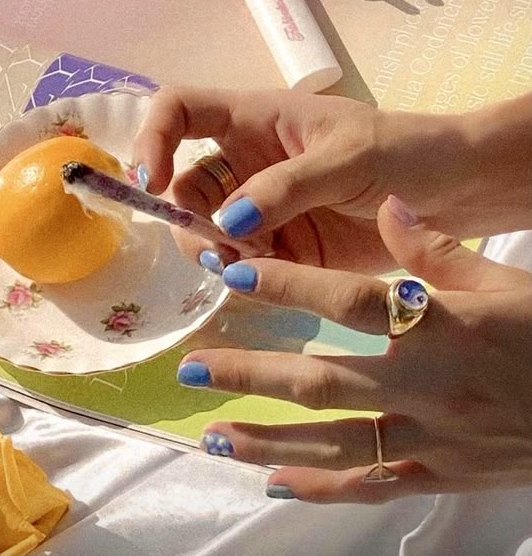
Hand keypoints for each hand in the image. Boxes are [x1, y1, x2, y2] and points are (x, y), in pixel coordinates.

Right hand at [133, 87, 531, 271]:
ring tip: (252, 266)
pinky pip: (241, 263)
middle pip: (185, 185)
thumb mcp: (348, 156)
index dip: (153, 137)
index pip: (180, 110)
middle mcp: (247, 162)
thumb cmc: (405, 151)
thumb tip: (226, 221)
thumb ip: (287, 186)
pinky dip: (242, 275)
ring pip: (207, 229)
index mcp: (256, 120)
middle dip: (190, 218)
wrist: (459, 193)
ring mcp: (262, 207)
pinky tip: (269, 279)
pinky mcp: (282, 248)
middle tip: (222, 249)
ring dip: (216, 250)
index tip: (153, 181)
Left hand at [176, 196, 531, 501]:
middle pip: (323, 381)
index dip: (290, 286)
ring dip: (268, 438)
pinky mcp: (440, 474)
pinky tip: (275, 482)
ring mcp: (431, 439)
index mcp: (443, 327)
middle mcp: (427, 386)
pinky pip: (372, 483)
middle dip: (252, 374)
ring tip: (212, 433)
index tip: (233, 273)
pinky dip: (321, 485)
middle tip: (192, 370)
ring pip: (335, 442)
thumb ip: (438, 251)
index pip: (353, 302)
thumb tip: (386, 207)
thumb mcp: (506, 284)